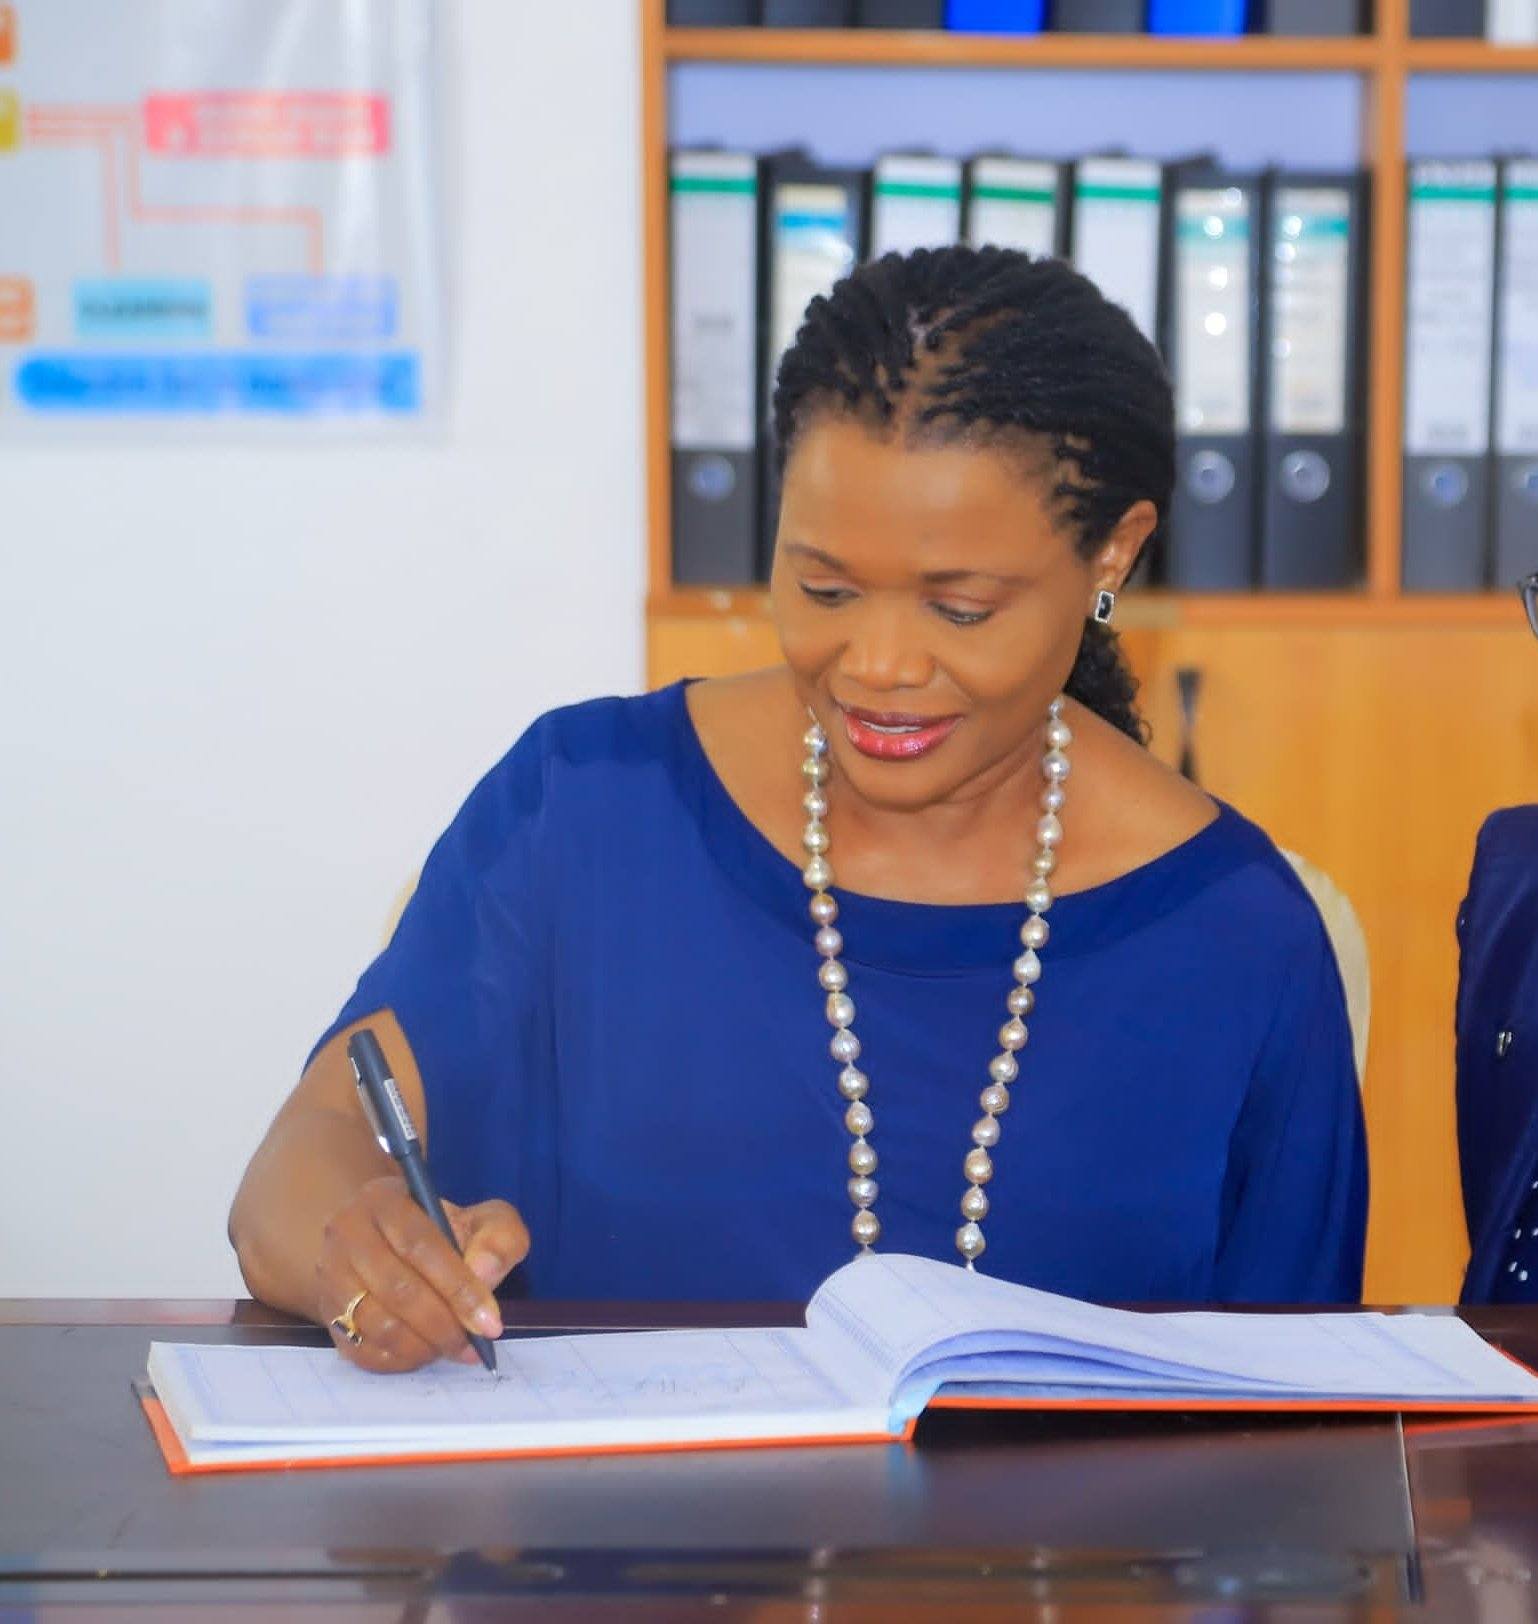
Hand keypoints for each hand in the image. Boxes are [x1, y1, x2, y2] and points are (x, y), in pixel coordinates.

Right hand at [316, 1175, 529, 1371]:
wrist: (388, 1243)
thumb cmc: (442, 1234)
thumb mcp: (480, 1221)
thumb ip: (498, 1238)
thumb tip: (485, 1272)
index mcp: (383, 1199)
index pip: (420, 1245)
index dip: (458, 1287)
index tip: (490, 1323)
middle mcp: (346, 1234)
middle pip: (396, 1289)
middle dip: (443, 1324)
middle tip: (474, 1344)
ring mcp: (330, 1276)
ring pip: (377, 1324)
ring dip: (423, 1345)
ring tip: (453, 1347)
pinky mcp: (326, 1314)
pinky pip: (361, 1350)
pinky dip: (400, 1360)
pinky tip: (426, 1352)